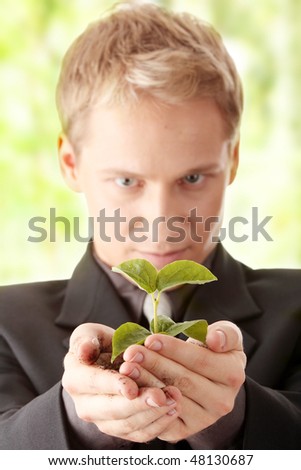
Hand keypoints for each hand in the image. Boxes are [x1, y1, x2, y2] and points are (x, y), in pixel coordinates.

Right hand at [62, 322, 180, 442]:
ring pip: (127, 425)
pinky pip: (138, 434)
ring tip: (174, 400)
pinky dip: (157, 425)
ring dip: (153, 415)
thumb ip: (86, 340)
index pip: (93, 384)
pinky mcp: (119, 429)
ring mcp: (101, 420)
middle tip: (162, 397)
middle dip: (139, 405)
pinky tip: (173, 411)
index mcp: (75, 378)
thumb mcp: (90, 334)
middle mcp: (84, 404)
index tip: (132, 388)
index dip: (113, 386)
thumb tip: (83, 350)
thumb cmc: (100, 344)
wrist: (106, 362)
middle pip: (112, 410)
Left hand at [120, 320, 245, 441]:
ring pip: (170, 399)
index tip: (150, 339)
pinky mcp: (184, 430)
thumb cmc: (215, 351)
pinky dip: (145, 402)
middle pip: (182, 381)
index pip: (200, 360)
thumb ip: (225, 334)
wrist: (213, 380)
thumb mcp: (226, 335)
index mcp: (233, 375)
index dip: (173, 349)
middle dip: (154, 364)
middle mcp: (221, 401)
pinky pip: (161, 418)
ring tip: (127, 367)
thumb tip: (215, 340)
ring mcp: (203, 419)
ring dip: (145, 382)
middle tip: (131, 352)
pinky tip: (131, 387)